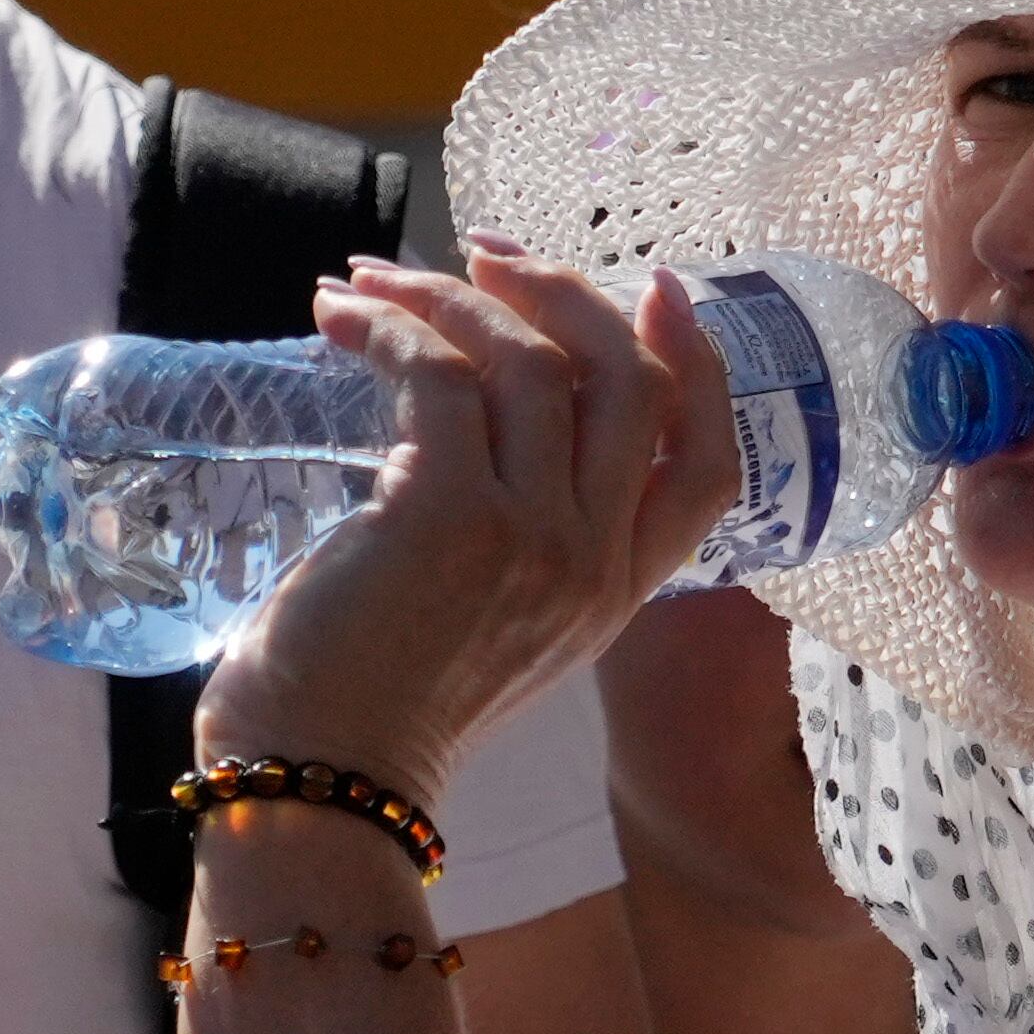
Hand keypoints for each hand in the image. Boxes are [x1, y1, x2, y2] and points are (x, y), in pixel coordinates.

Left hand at [195, 246, 739, 799]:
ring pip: (530, 363)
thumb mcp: (501, 629)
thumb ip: (529, 546)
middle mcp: (594, 558)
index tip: (652, 285)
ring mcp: (532, 536)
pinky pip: (435, 373)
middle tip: (491, 255)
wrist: (325, 778)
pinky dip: (386, 325)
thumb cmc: (383, 709)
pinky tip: (339, 317)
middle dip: (566, 293)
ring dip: (452, 295)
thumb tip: (478, 423)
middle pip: (631, 384)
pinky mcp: (446, 513)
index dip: (695, 362)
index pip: (707, 465)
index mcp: (619, 591)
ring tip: (375, 279)